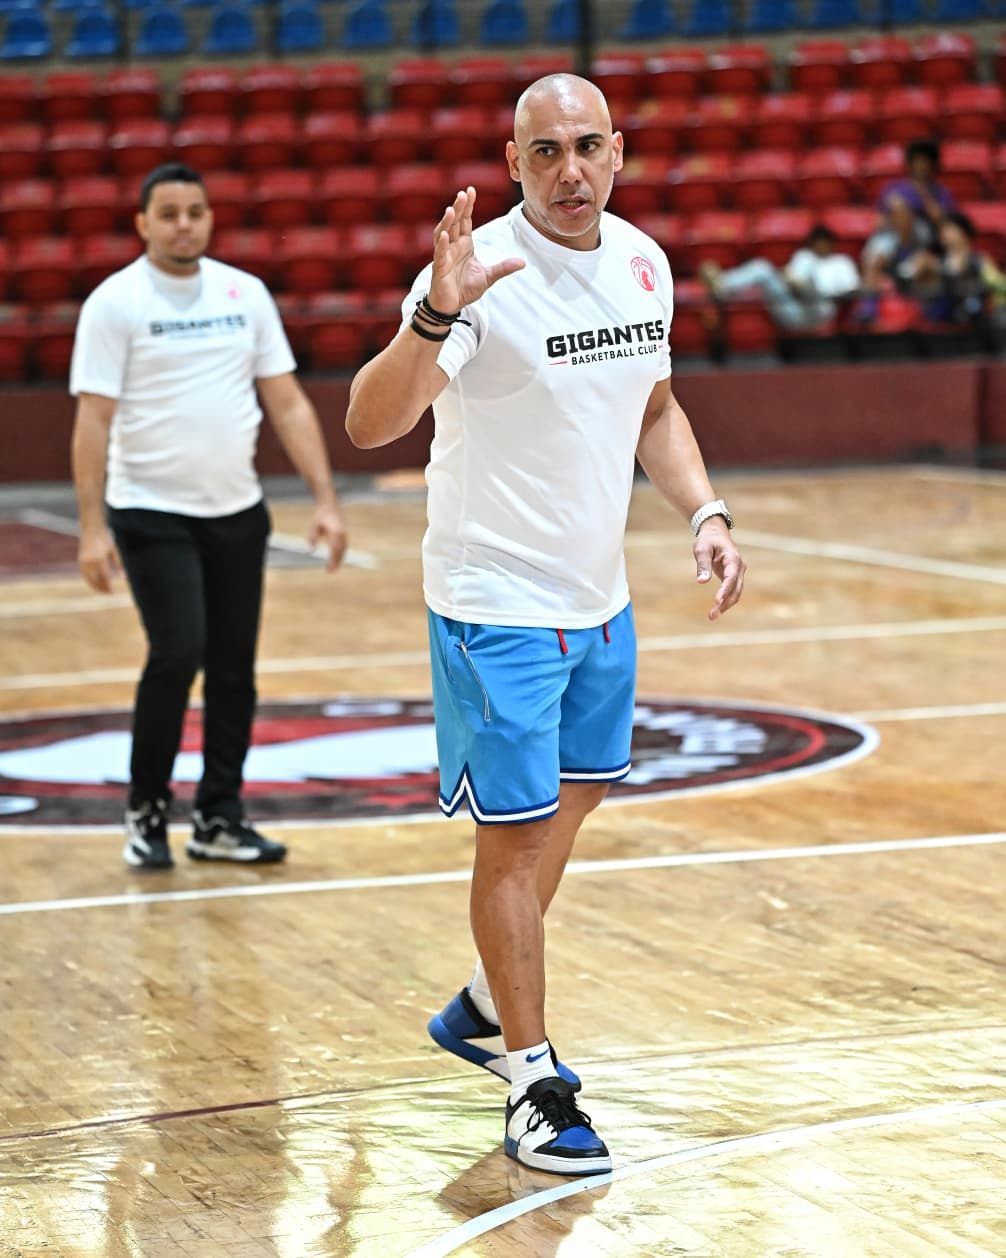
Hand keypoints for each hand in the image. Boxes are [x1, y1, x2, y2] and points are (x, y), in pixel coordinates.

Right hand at [78, 526, 119, 593]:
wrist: (91, 529)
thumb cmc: (105, 539)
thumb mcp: (114, 551)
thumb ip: (118, 564)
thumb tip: (123, 577)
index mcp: (99, 559)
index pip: (104, 577)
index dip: (108, 586)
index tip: (113, 592)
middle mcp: (89, 561)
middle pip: (96, 579)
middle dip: (102, 588)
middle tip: (109, 594)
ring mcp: (83, 561)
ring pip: (89, 578)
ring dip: (95, 586)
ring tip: (103, 591)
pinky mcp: (80, 561)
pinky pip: (84, 575)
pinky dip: (89, 581)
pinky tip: (95, 584)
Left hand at [309, 502, 347, 572]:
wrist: (329, 503)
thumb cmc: (320, 514)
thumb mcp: (314, 526)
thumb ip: (312, 538)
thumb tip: (310, 551)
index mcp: (336, 532)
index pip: (335, 551)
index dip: (332, 561)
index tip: (328, 569)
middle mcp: (342, 534)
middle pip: (341, 552)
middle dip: (336, 563)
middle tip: (330, 572)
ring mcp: (345, 533)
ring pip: (344, 550)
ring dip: (339, 559)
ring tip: (333, 568)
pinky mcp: (344, 533)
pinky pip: (344, 546)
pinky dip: (341, 554)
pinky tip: (336, 559)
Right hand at [428, 187, 524, 313]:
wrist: (452, 305)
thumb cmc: (465, 288)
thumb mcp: (489, 277)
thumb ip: (503, 268)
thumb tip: (523, 262)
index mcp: (464, 244)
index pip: (465, 220)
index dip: (467, 206)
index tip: (471, 190)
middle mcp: (453, 246)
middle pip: (454, 223)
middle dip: (458, 208)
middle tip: (463, 194)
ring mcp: (444, 256)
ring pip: (443, 234)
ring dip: (447, 222)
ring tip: (451, 210)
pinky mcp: (439, 268)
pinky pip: (440, 254)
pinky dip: (442, 244)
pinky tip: (445, 235)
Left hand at [694, 520, 745, 620]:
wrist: (715, 532)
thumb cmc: (708, 539)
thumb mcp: (701, 549)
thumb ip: (703, 565)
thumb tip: (701, 582)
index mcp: (733, 558)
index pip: (731, 577)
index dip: (725, 590)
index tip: (717, 601)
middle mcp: (739, 567)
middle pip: (736, 589)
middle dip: (725, 603)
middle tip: (712, 615)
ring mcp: (738, 572)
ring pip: (736, 592)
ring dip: (726, 605)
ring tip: (712, 616)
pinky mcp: (733, 576)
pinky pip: (732, 591)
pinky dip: (725, 600)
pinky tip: (716, 609)